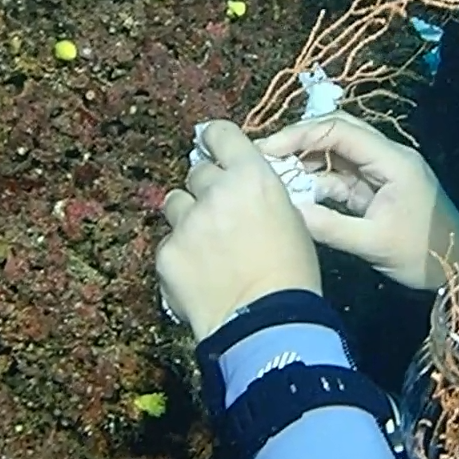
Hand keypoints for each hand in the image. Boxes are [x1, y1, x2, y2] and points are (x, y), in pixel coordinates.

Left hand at [157, 120, 322, 340]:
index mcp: (251, 177)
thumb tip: (240, 186)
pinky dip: (180, 255)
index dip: (215, 140)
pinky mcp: (166, 253)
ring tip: (207, 247)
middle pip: (196, 172)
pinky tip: (199, 275)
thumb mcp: (291, 219)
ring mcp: (186, 223)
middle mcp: (214, 192)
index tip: (213, 147)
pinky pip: (168, 243)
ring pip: (175, 204)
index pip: (220, 134)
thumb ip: (259, 194)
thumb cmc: (292, 274)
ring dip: (187, 218)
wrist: (267, 323)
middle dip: (206, 190)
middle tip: (221, 218)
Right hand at [256, 112, 458, 291]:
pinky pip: (343, 176)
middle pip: (338, 132)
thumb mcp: (373, 243)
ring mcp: (383, 172)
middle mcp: (388, 156)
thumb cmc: (422, 254)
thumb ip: (328, 226)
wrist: (458, 269)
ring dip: (308, 161)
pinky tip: (297, 192)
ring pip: (338, 153)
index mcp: (392, 160)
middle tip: (266, 156)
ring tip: (276, 175)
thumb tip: (286, 212)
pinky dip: (319, 181)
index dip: (300, 135)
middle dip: (300, 141)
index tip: (267, 149)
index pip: (340, 130)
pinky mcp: (377, 189)